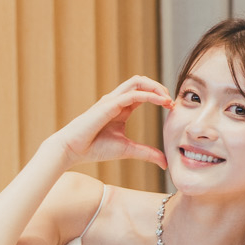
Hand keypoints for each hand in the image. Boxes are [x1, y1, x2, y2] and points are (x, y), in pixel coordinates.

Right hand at [50, 75, 173, 170]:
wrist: (73, 150)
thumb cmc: (95, 148)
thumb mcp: (128, 150)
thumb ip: (147, 153)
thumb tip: (165, 163)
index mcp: (121, 108)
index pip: (143, 92)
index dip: (159, 96)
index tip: (171, 107)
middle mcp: (117, 100)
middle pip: (141, 82)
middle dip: (159, 86)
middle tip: (171, 101)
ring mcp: (112, 100)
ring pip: (137, 82)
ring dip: (156, 86)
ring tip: (168, 99)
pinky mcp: (108, 105)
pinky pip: (132, 94)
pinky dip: (149, 95)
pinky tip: (161, 101)